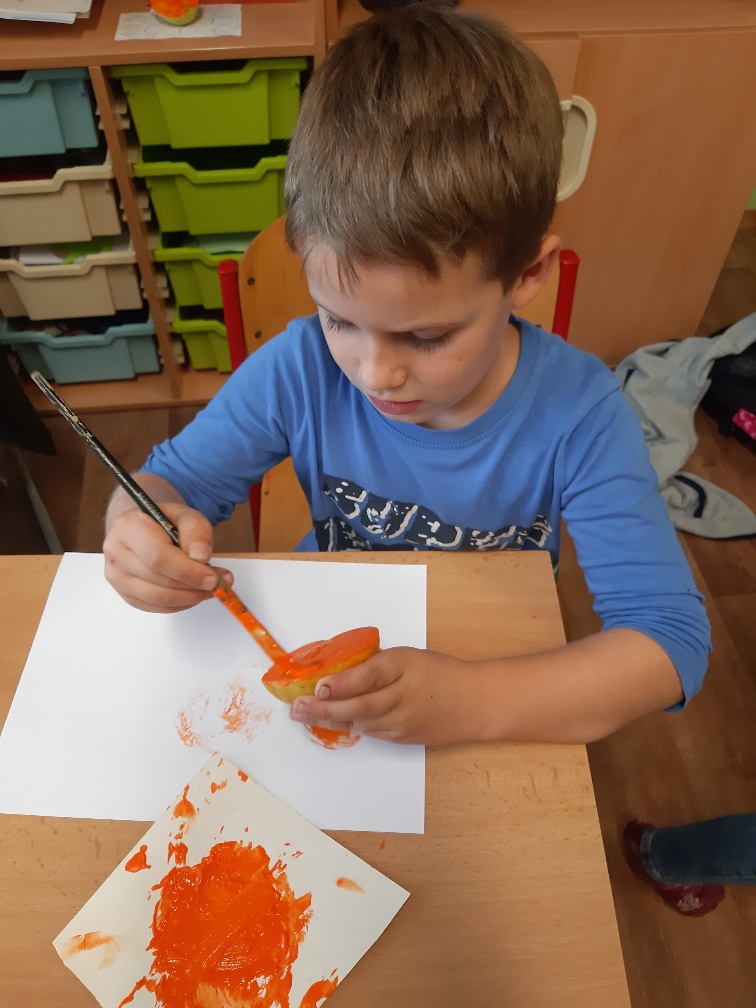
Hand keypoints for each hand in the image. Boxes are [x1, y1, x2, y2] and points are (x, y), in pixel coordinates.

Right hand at [103, 502, 232, 613]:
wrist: (142, 529)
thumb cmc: (163, 522)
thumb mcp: (185, 515)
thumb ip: (196, 530)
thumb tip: (200, 556)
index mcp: (128, 527)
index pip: (157, 557)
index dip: (187, 571)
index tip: (212, 578)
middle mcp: (116, 552)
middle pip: (158, 580)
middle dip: (193, 586)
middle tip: (218, 583)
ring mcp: (117, 576)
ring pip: (157, 597)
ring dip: (189, 598)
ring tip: (208, 589)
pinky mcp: (125, 593)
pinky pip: (154, 607)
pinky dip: (179, 604)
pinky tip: (193, 594)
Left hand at [289, 647, 484, 745]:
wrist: (472, 703)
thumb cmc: (437, 672)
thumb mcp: (408, 657)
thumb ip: (375, 665)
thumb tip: (337, 674)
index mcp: (404, 667)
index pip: (370, 675)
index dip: (343, 683)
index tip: (319, 686)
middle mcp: (402, 697)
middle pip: (358, 706)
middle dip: (323, 708)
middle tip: (296, 709)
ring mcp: (403, 722)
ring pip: (360, 722)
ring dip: (330, 719)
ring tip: (304, 715)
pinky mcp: (403, 738)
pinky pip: (371, 731)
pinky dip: (351, 725)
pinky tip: (332, 720)